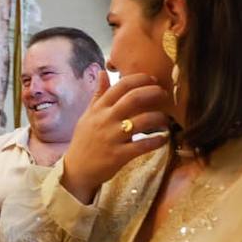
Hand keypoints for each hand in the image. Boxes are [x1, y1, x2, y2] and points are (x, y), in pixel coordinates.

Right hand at [60, 73, 175, 203]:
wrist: (76, 170)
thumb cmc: (84, 141)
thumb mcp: (88, 115)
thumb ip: (98, 94)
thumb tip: (102, 72)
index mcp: (99, 109)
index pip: (121, 85)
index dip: (140, 79)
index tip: (153, 80)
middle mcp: (106, 120)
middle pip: (134, 99)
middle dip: (153, 93)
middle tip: (164, 95)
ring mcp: (112, 138)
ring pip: (142, 121)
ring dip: (159, 118)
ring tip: (166, 119)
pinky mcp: (119, 155)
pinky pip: (143, 145)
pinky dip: (157, 140)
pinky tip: (164, 138)